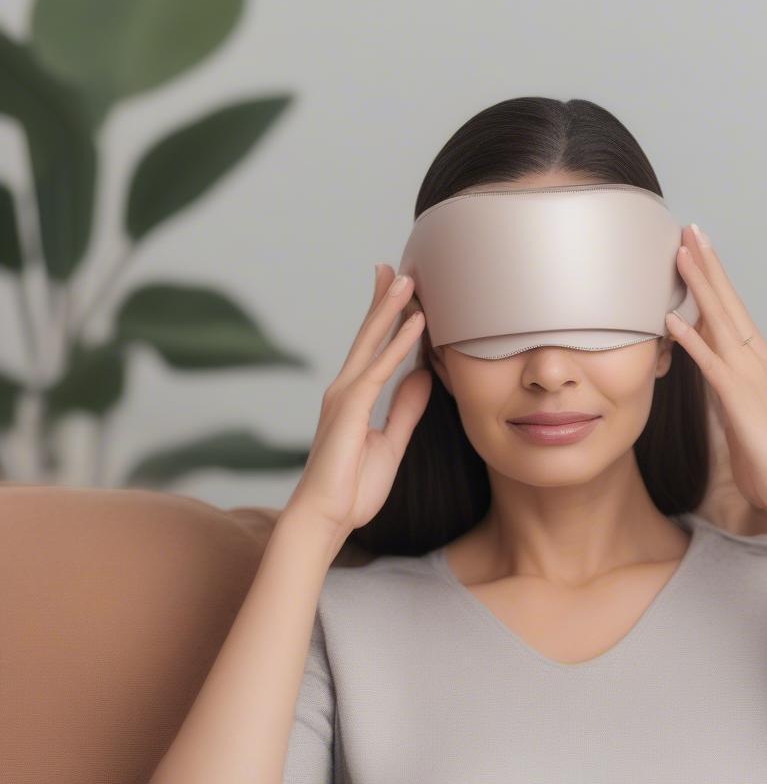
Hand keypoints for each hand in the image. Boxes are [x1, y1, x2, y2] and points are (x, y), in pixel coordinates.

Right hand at [284, 264, 431, 535]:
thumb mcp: (391, 442)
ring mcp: (345, 395)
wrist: (326, 518)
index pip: (374, 348)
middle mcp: (346, 388)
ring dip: (391, 307)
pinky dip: (400, 343)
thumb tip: (423, 377)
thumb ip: (406, 408)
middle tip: (396, 266)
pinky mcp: (350, 408)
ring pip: (371, 341)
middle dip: (382, 298)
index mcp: (354, 397)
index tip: (400, 291)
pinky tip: (416, 321)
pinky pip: (380, 369)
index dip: (386, 318)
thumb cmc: (353, 488)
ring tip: (408, 277)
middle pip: (368, 334)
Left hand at [665, 225, 766, 521]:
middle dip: (707, 265)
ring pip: (719, 319)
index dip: (713, 280)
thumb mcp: (744, 418)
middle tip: (688, 229)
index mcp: (758, 363)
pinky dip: (690, 339)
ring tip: (679, 252)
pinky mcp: (739, 399)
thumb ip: (727, 395)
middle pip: (727, 302)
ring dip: (698, 285)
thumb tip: (712, 381)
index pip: (731, 312)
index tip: (697, 251)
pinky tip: (670, 320)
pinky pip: (710, 363)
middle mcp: (757, 360)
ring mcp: (750, 376)